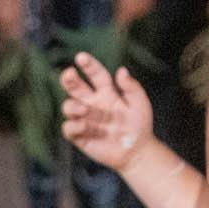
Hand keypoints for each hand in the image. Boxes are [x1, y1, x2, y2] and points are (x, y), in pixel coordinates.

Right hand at [59, 53, 152, 170]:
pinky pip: (68, 127)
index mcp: (107, 92)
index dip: (88, 65)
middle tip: (70, 73)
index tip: (81, 57)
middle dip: (69, 78)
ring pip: (68, 106)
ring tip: (84, 109)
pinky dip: (74, 126)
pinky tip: (85, 126)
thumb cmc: (139, 124)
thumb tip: (121, 70)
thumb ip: (131, 87)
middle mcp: (92, 102)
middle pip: (75, 87)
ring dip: (73, 106)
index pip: (95, 75)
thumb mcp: (139, 103)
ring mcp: (84, 118)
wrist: (137, 150)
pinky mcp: (79, 134)